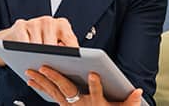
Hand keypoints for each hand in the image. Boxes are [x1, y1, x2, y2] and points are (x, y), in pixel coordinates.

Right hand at [0, 16, 79, 65]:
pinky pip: (24, 43)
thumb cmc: (38, 43)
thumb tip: (73, 66)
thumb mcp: (53, 45)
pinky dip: (26, 53)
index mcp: (62, 25)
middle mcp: (49, 21)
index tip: (74, 66)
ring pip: (39, 46)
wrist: (14, 36)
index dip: (73, 55)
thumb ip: (63, 52)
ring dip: (38, 58)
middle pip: (54, 45)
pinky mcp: (20, 25)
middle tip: (54, 70)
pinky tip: (27, 59)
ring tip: (39, 67)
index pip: (71, 41)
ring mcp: (34, 22)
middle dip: (54, 59)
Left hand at [25, 66, 142, 105]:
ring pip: (54, 91)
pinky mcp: (63, 105)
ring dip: (42, 80)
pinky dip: (40, 87)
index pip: (97, 94)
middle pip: (68, 90)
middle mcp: (81, 105)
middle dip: (56, 77)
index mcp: (97, 104)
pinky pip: (50, 95)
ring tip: (30, 70)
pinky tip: (31, 79)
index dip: (95, 85)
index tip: (92, 73)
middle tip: (45, 66)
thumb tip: (138, 91)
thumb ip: (130, 102)